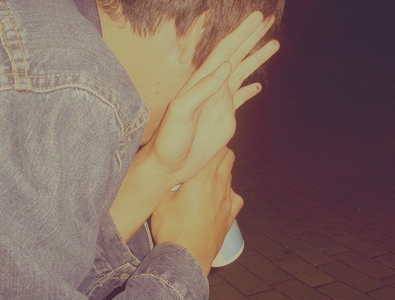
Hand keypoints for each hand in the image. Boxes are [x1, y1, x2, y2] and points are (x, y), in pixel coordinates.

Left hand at [109, 11, 276, 242]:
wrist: (169, 165)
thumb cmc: (169, 140)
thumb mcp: (181, 113)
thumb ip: (202, 90)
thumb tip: (225, 67)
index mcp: (202, 81)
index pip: (225, 51)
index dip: (242, 33)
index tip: (257, 17)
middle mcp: (212, 85)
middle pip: (236, 54)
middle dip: (252, 36)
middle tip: (268, 18)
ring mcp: (220, 99)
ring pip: (242, 71)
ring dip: (256, 57)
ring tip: (274, 43)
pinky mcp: (224, 115)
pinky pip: (241, 96)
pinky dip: (250, 88)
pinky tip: (259, 84)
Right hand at [150, 147, 242, 274]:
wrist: (187, 259)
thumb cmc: (171, 228)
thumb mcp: (160, 200)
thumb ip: (164, 180)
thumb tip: (160, 168)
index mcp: (202, 176)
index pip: (215, 146)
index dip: (208, 138)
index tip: (199, 136)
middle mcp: (219, 184)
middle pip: (228, 155)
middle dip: (216, 150)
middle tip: (201, 153)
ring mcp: (227, 200)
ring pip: (230, 175)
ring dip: (221, 170)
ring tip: (204, 175)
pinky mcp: (230, 215)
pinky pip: (235, 197)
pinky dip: (227, 193)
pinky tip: (216, 198)